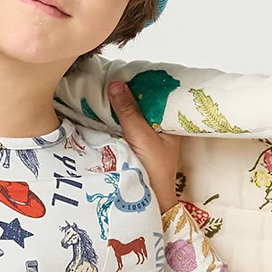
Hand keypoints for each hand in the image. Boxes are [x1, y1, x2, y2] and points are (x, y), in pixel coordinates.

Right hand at [110, 80, 183, 214]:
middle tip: (107, 75)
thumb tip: (116, 84)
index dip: (140, 82)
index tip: (123, 70)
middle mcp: (159, 127)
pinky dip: (115, 118)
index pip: (155, 94)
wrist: (150, 201)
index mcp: (169, 122)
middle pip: (142, 103)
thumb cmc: (153, 170)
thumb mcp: (141, 136)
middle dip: (127, 92)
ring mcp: (146, 137)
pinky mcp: (134, 146)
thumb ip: (129, 111)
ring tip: (102, 88)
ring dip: (119, 105)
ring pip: (132, 114)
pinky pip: (125, 126)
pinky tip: (103, 109)